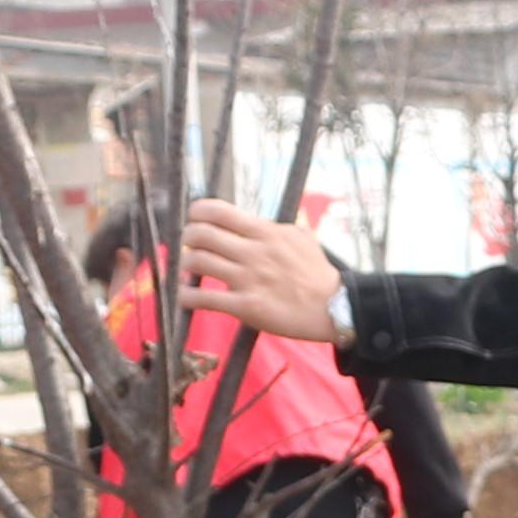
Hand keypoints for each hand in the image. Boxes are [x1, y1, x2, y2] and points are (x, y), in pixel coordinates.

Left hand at [179, 199, 343, 343]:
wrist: (333, 307)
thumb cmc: (317, 273)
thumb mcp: (302, 238)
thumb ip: (276, 228)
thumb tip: (259, 222)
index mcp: (265, 232)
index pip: (217, 211)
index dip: (197, 212)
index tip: (195, 220)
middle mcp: (253, 252)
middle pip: (200, 234)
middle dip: (187, 238)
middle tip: (189, 246)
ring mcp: (248, 279)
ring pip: (197, 263)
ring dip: (185, 266)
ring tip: (188, 271)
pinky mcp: (245, 307)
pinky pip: (204, 299)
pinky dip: (187, 296)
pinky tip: (187, 297)